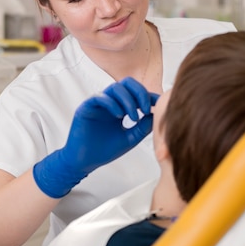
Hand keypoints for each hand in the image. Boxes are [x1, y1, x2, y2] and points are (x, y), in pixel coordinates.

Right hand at [34, 77, 158, 197]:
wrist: (85, 162)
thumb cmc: (105, 151)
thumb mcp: (130, 138)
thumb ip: (143, 127)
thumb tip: (157, 113)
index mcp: (120, 107)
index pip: (136, 93)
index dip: (149, 96)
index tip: (159, 104)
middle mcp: (109, 102)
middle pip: (127, 83)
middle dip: (140, 93)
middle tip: (146, 109)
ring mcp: (98, 103)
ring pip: (115, 88)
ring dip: (128, 101)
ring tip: (133, 118)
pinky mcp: (86, 107)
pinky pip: (100, 97)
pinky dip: (112, 104)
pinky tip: (119, 116)